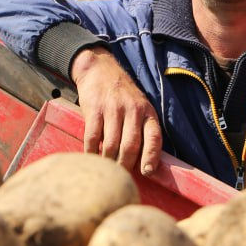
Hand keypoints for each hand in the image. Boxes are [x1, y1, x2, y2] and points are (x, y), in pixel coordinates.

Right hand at [69, 46, 162, 175]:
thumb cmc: (122, 95)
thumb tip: (143, 163)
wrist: (99, 69)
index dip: (151, 156)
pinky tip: (92, 158)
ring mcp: (113, 109)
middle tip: (120, 176)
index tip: (147, 172)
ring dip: (108, 161)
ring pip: (111, 145)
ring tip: (106, 169)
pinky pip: (92, 137)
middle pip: (130, 146)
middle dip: (125, 165)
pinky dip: (92, 152)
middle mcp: (133, 110)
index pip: (154, 137)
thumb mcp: (139, 107)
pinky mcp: (94, 109)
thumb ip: (142, 130)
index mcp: (147, 112)